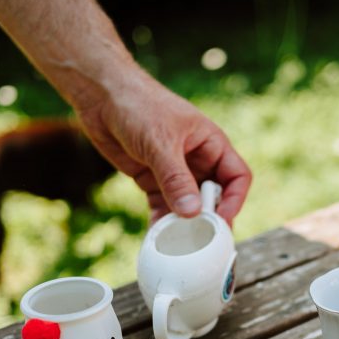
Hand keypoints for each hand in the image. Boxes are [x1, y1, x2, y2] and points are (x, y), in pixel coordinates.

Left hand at [75, 71, 250, 224]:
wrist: (101, 96)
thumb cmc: (138, 104)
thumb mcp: (161, 142)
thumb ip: (176, 179)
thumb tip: (192, 212)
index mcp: (211, 143)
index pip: (237, 176)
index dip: (234, 200)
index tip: (221, 220)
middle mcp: (197, 159)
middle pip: (214, 196)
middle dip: (209, 218)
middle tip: (202, 239)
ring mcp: (175, 172)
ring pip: (188, 205)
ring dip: (183, 224)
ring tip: (177, 243)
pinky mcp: (153, 180)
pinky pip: (163, 207)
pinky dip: (161, 222)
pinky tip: (157, 237)